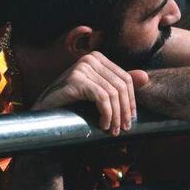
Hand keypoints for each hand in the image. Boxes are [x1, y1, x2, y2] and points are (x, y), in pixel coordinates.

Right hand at [31, 52, 148, 135]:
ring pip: (113, 94)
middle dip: (124, 111)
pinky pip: (102, 98)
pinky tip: (103, 125)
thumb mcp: (98, 94)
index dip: (131, 101)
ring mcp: (82, 67)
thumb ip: (119, 85)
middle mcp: (90, 58)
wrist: (44, 114)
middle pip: (121, 86)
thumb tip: (145, 77)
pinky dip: (106, 114)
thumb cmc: (71, 105)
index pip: (126, 79)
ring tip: (113, 130)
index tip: (130, 120)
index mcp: (98, 58)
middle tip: (123, 129)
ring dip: (115, 116)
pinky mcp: (76, 79)